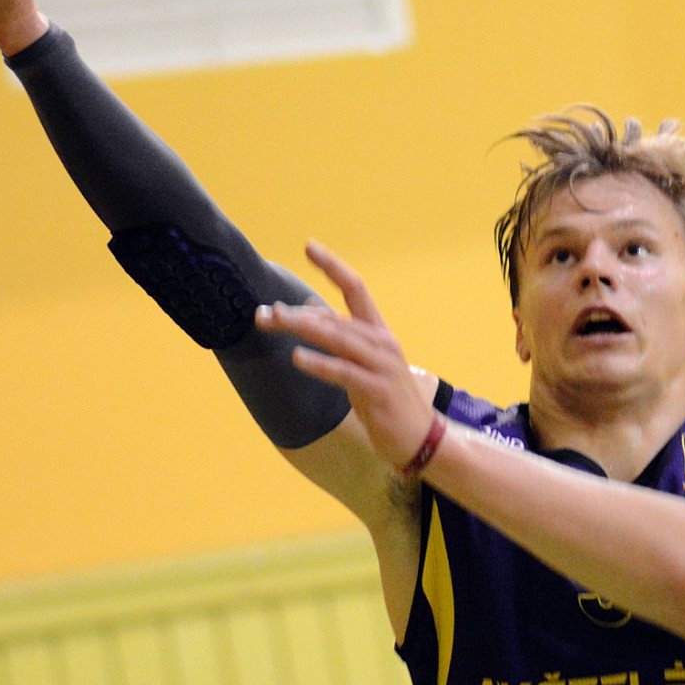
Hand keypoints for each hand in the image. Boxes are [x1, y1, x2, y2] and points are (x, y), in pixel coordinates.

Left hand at [255, 242, 435, 471]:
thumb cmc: (387, 399)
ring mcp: (381, 366)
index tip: (309, 245)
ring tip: (275, 322)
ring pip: (338, 339)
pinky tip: (298, 358)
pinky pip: (345, 373)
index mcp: (378, 332)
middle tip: (264, 312)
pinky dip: (321, 364)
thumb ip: (341, 334)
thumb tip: (307, 307)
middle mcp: (381, 342)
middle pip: (335, 316)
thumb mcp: (364, 362)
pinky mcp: (377, 391)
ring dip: (304, 329)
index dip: (332, 266)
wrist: (421, 439)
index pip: (355, 288)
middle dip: (297, 314)